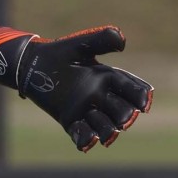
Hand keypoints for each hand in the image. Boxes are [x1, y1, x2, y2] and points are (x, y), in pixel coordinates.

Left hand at [0, 24, 152, 151]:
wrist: (33, 64)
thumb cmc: (60, 53)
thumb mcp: (81, 44)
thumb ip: (101, 40)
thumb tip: (122, 39)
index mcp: (109, 78)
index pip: (131, 89)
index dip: (139, 95)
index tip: (143, 102)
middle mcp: (102, 97)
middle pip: (122, 111)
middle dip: (125, 116)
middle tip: (124, 118)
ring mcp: (87, 111)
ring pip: (105, 127)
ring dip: (107, 129)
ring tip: (103, 129)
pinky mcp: (70, 121)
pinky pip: (81, 134)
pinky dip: (86, 138)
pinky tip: (87, 138)